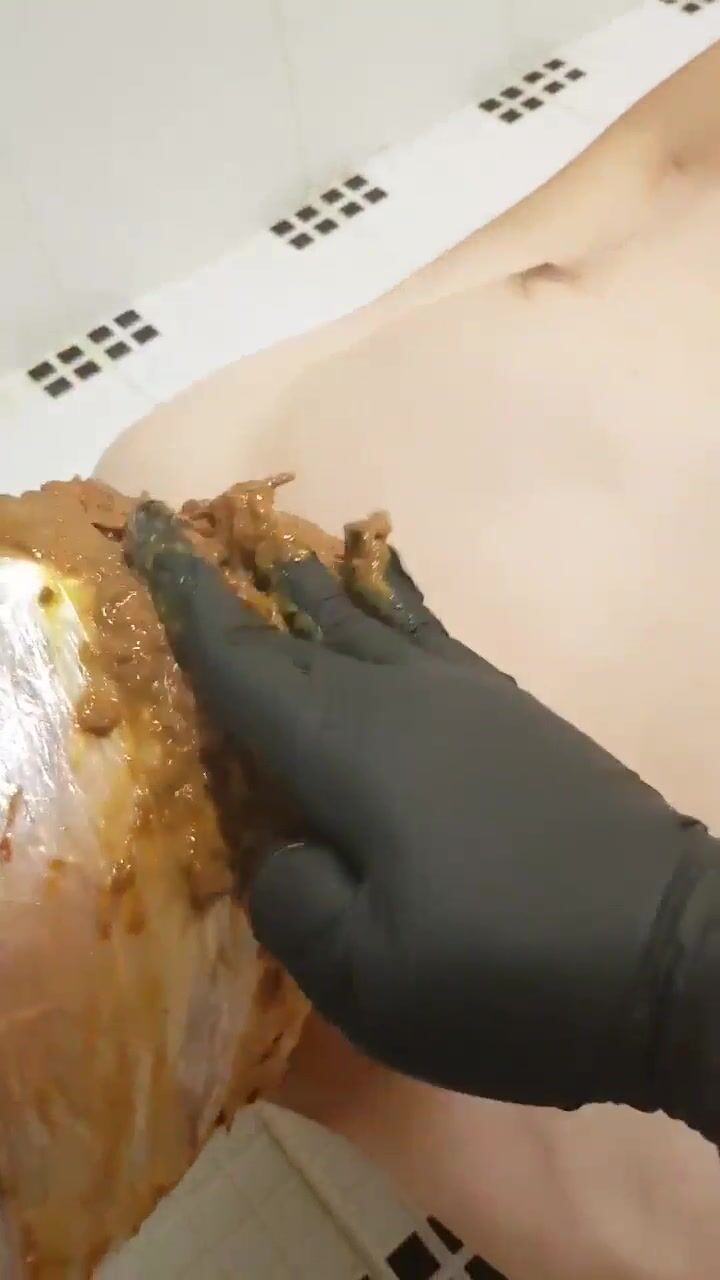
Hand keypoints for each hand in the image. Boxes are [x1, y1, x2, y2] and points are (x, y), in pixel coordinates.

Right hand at [130, 507, 719, 1131]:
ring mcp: (469, 699)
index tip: (151, 530)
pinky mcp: (516, 716)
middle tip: (198, 535)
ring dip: (319, 587)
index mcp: (350, 747)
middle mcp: (404, 698)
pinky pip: (432, 636)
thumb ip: (293, 901)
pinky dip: (396, 609)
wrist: (673, 954)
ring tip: (283, 553)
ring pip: (372, 620)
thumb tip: (280, 849)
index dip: (187, 598)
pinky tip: (390, 609)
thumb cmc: (508, 972)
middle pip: (304, 625)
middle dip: (243, 582)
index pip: (243, 659)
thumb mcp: (368, 976)